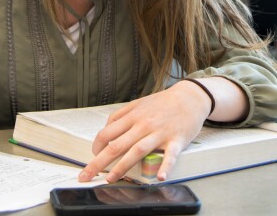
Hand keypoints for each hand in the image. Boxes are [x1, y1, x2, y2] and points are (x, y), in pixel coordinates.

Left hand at [79, 81, 210, 182]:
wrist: (190, 97)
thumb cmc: (162, 103)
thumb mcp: (139, 103)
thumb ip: (122, 116)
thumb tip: (106, 130)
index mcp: (133, 116)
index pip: (107, 133)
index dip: (96, 146)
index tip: (93, 156)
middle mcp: (143, 124)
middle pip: (116, 145)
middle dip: (98, 162)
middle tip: (86, 175)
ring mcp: (159, 133)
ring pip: (137, 151)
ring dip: (122, 167)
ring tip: (110, 179)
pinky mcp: (176, 140)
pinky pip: (170, 155)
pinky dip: (165, 167)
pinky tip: (160, 177)